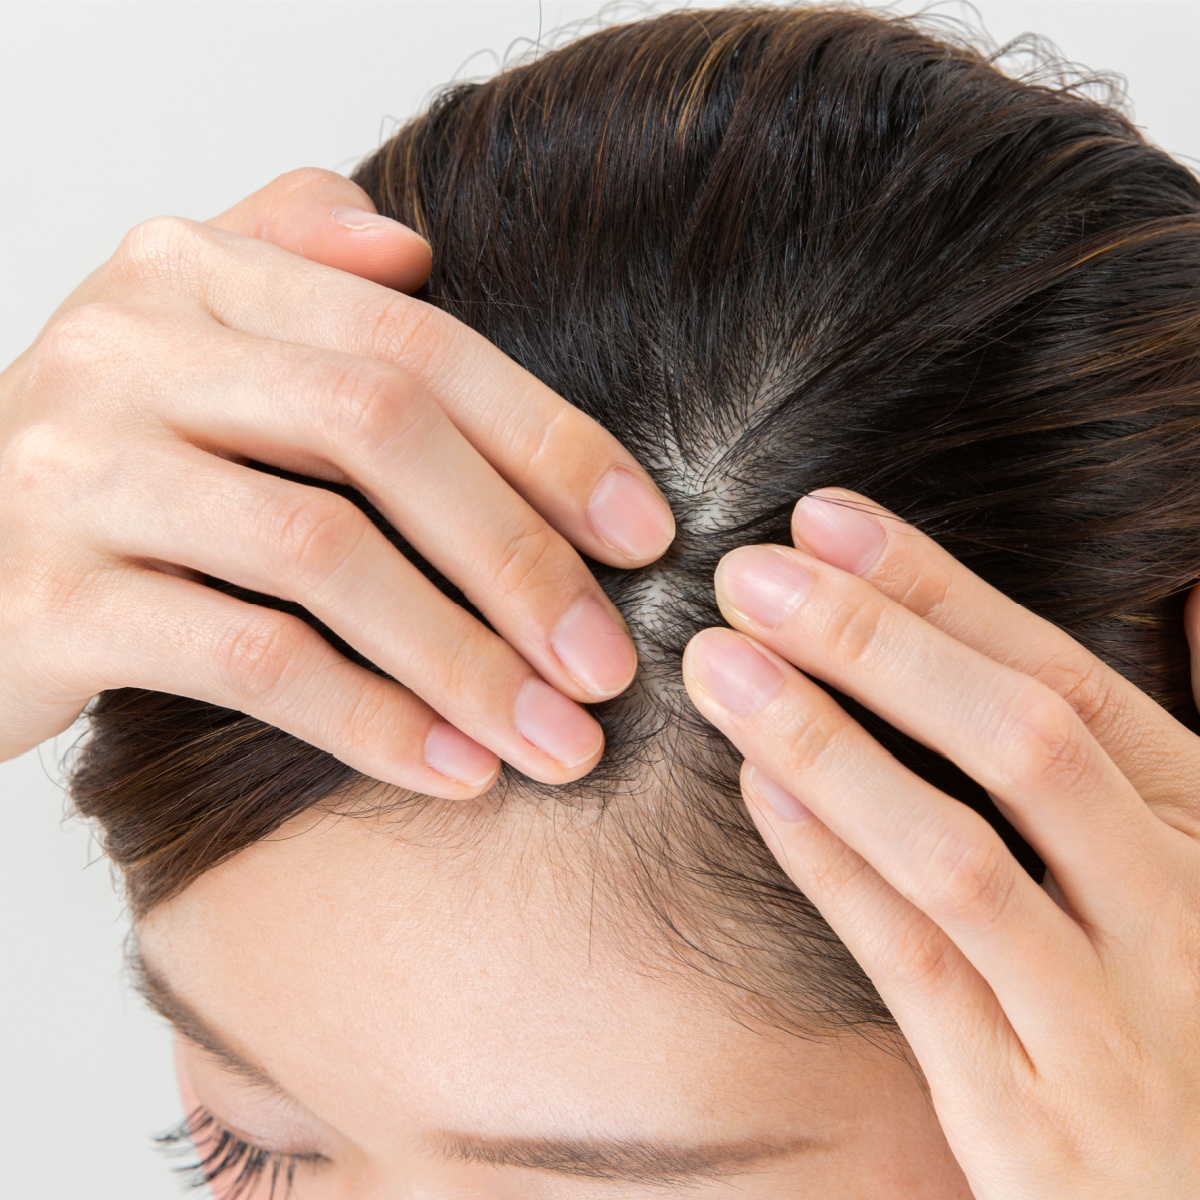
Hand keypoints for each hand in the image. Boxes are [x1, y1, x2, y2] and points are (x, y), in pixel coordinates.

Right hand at [0, 169, 673, 793]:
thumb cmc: (103, 466)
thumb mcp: (182, 340)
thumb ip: (288, 260)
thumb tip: (413, 248)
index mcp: (188, 277)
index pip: (414, 343)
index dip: (548, 439)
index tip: (645, 535)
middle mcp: (126, 349)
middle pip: (381, 432)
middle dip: (520, 556)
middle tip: (608, 662)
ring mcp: (75, 469)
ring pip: (324, 552)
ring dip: (465, 659)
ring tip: (556, 738)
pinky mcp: (42, 597)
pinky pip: (249, 660)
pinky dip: (369, 721)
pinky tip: (451, 771)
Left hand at [683, 488, 1199, 1197]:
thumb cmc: (1190, 1013)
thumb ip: (1172, 736)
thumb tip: (1191, 592)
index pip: (1070, 680)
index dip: (940, 592)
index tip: (827, 524)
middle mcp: (1184, 916)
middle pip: (1018, 743)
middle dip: (874, 643)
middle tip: (751, 576)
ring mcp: (1112, 1025)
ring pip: (953, 856)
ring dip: (825, 744)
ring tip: (719, 664)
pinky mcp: (1034, 1119)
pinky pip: (914, 968)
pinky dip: (830, 867)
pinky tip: (756, 786)